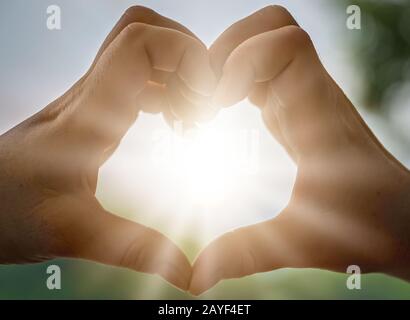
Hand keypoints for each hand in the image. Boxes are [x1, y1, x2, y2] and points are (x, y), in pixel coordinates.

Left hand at [0, 6, 215, 290]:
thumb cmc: (10, 211)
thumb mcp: (73, 232)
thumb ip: (132, 249)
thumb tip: (186, 272)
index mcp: (90, 113)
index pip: (140, 42)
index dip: (185, 55)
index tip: (205, 100)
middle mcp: (91, 93)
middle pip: (144, 29)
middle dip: (187, 56)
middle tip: (203, 105)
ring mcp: (93, 98)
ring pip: (143, 50)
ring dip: (179, 75)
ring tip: (192, 119)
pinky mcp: (95, 109)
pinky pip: (139, 78)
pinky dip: (167, 89)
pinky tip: (174, 124)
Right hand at [190, 6, 409, 294]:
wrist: (398, 216)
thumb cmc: (365, 227)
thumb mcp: (302, 243)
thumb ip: (248, 254)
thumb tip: (197, 276)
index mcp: (317, 118)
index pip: (286, 44)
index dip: (241, 59)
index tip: (217, 103)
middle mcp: (312, 94)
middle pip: (272, 25)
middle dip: (227, 48)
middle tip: (204, 94)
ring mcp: (305, 94)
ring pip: (267, 38)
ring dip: (229, 58)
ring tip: (207, 100)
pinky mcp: (297, 103)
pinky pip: (263, 65)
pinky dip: (235, 74)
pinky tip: (221, 109)